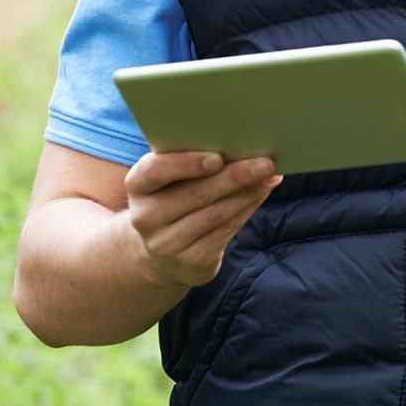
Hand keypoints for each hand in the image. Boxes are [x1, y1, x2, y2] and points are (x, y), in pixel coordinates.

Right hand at [121, 149, 282, 288]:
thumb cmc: (173, 198)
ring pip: (215, 214)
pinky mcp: (191, 262)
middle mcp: (146, 217)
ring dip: (247, 193)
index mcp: (137, 185)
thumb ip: (193, 160)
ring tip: (269, 176)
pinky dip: (247, 209)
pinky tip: (261, 193)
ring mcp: (166, 244)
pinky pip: (225, 231)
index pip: (156, 171)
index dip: (186, 164)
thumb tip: (240, 143)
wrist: (161, 252)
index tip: (217, 158)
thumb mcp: (171, 178)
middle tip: (264, 162)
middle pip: (195, 194)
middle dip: (234, 177)